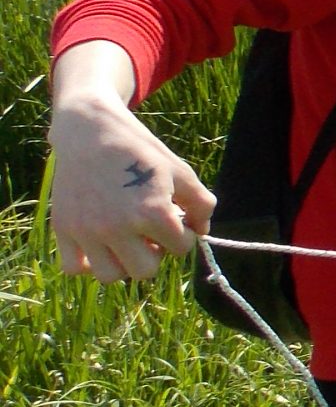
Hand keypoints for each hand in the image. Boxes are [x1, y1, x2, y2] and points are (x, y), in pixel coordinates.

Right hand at [47, 93, 213, 282]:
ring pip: (110, 276)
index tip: (174, 216)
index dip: (182, 233)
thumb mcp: (180, 171)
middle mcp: (118, 227)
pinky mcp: (63, 228)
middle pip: (145, 271)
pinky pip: (74, 268)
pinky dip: (87, 264)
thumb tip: (201, 232)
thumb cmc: (140, 150)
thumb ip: (201, 204)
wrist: (90, 130)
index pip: (181, 248)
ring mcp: (87, 230)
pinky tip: (100, 245)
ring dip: (122, 263)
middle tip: (149, 233)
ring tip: (125, 239)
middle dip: (154, 254)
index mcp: (153, 213)